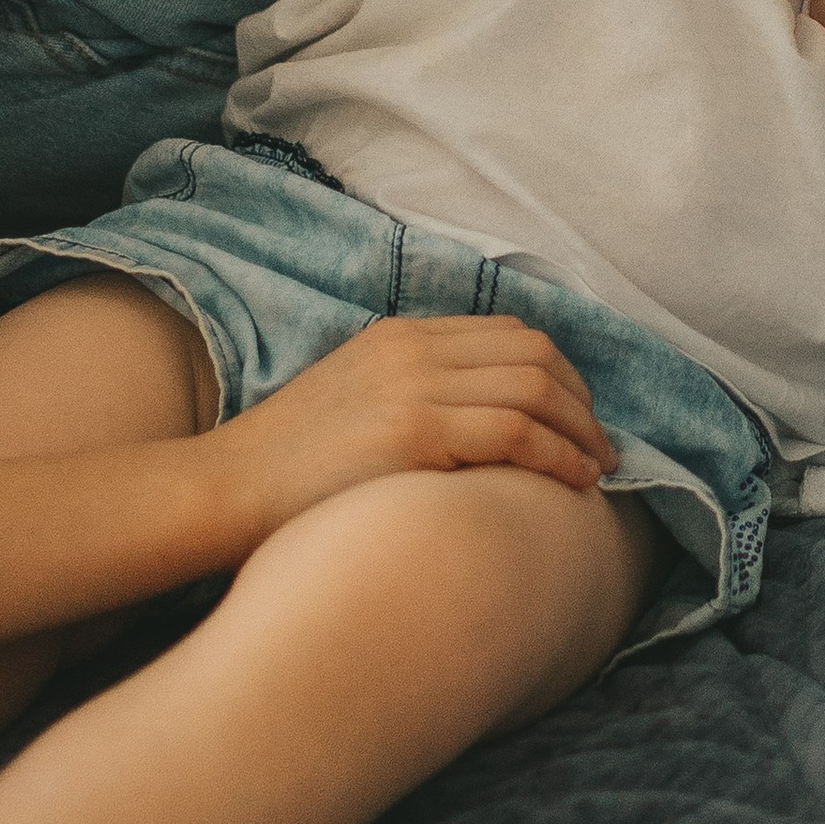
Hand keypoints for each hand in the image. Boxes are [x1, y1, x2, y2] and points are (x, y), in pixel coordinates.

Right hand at [215, 312, 615, 530]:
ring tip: (599, 470)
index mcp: (399, 337)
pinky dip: (558, 456)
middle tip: (602, 445)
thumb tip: (476, 432)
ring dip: (582, 432)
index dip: (559, 372)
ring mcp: (415, 385)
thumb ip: (410, 398)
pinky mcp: (416, 430)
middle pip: (535, 354)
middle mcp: (414, 350)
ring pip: (537, 388)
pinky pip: (516, 431)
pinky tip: (572, 484)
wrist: (222, 490)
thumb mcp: (353, 406)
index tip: (578, 414)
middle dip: (583, 399)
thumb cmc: (283, 471)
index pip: (507, 333)